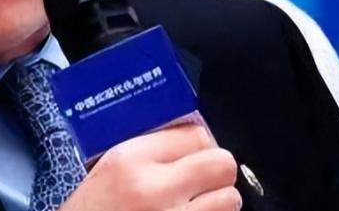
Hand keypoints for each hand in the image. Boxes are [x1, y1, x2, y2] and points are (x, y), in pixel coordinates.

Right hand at [60, 124, 240, 210]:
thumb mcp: (109, 168)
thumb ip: (148, 151)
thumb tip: (192, 139)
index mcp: (132, 160)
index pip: (195, 134)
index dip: (199, 143)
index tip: (194, 151)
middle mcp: (157, 189)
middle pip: (221, 163)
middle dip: (216, 170)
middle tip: (202, 178)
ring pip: (230, 199)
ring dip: (218, 200)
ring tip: (196, 204)